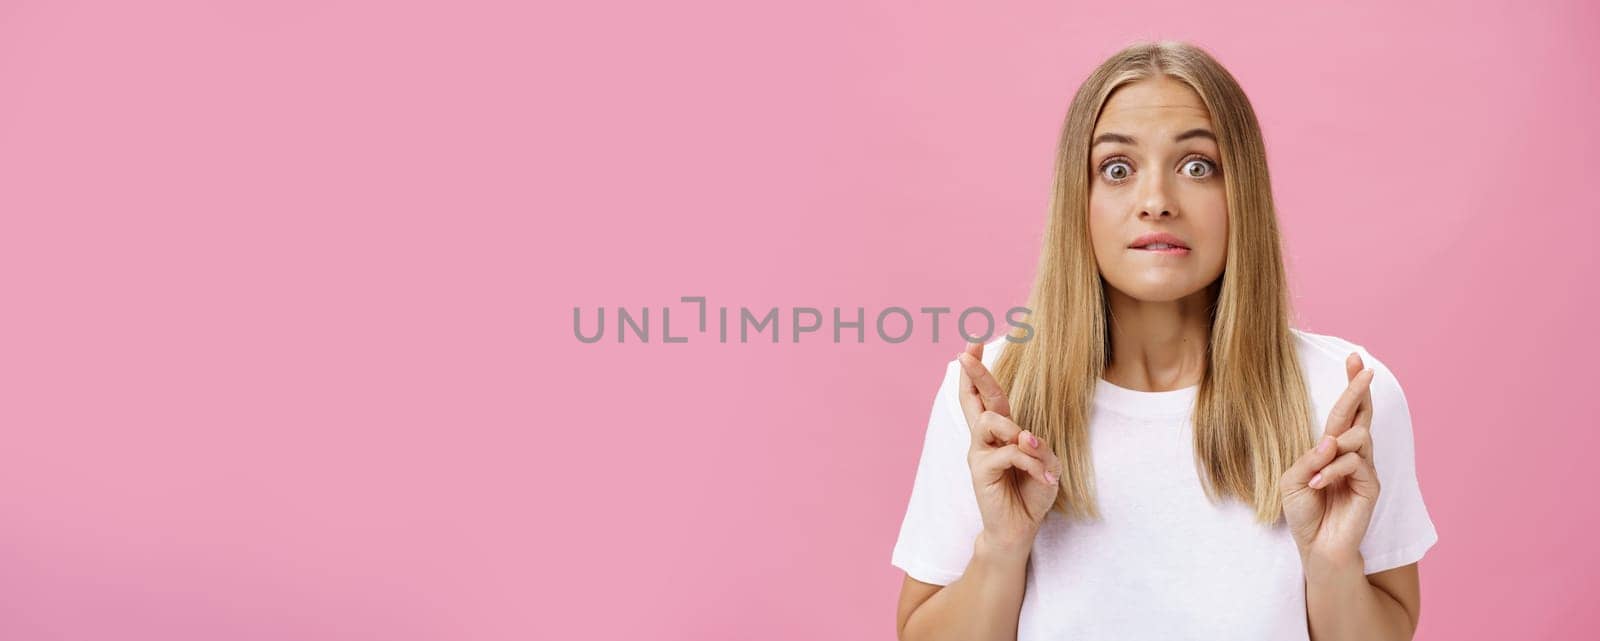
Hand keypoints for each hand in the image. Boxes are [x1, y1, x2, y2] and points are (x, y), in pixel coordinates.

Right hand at [956, 341, 1061, 556]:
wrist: (1019, 529)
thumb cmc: (1030, 494)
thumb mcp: (1046, 465)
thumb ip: (1037, 446)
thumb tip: (1023, 436)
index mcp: (999, 433)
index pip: (986, 396)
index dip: (979, 370)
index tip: (973, 343)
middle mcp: (984, 439)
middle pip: (975, 399)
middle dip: (973, 372)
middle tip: (966, 351)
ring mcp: (979, 454)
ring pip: (992, 422)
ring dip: (1016, 431)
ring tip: (1032, 448)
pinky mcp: (980, 472)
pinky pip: (1009, 453)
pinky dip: (1031, 462)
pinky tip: (1042, 478)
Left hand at [1280, 352, 1379, 565]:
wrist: (1316, 544)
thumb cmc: (1304, 511)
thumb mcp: (1293, 480)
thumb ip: (1308, 458)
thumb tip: (1331, 441)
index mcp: (1331, 447)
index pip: (1345, 411)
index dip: (1352, 386)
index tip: (1355, 358)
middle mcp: (1351, 453)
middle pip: (1361, 413)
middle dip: (1360, 389)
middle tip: (1365, 368)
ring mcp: (1363, 468)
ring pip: (1359, 437)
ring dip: (1335, 448)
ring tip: (1317, 472)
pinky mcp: (1371, 485)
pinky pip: (1355, 463)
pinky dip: (1333, 470)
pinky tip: (1319, 484)